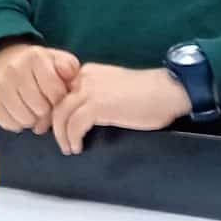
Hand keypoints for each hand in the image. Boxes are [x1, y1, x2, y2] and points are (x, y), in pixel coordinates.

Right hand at [0, 42, 80, 133]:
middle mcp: (14, 70)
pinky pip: (10, 124)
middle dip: (47, 111)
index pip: (56, 93)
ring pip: (25, 119)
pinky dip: (18, 122)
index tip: (57, 97)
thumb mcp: (57, 59)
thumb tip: (71, 76)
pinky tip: (21, 111)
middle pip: (41, 109)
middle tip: (46, 105)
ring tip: (33, 108)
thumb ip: (69, 67)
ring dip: (33, 118)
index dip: (60, 100)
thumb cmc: (35, 64)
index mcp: (35, 58)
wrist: (5, 58)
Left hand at [50, 63, 191, 155]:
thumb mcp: (113, 90)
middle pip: (55, 102)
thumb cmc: (148, 95)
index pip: (58, 91)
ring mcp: (89, 90)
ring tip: (69, 148)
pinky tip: (78, 146)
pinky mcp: (97, 105)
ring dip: (61, 135)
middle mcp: (84, 78)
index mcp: (87, 73)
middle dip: (51, 124)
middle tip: (54, 139)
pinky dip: (72, 138)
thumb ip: (94, 96)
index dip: (53, 110)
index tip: (53, 126)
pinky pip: (74, 125)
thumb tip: (81, 115)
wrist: (168, 91)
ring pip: (61, 114)